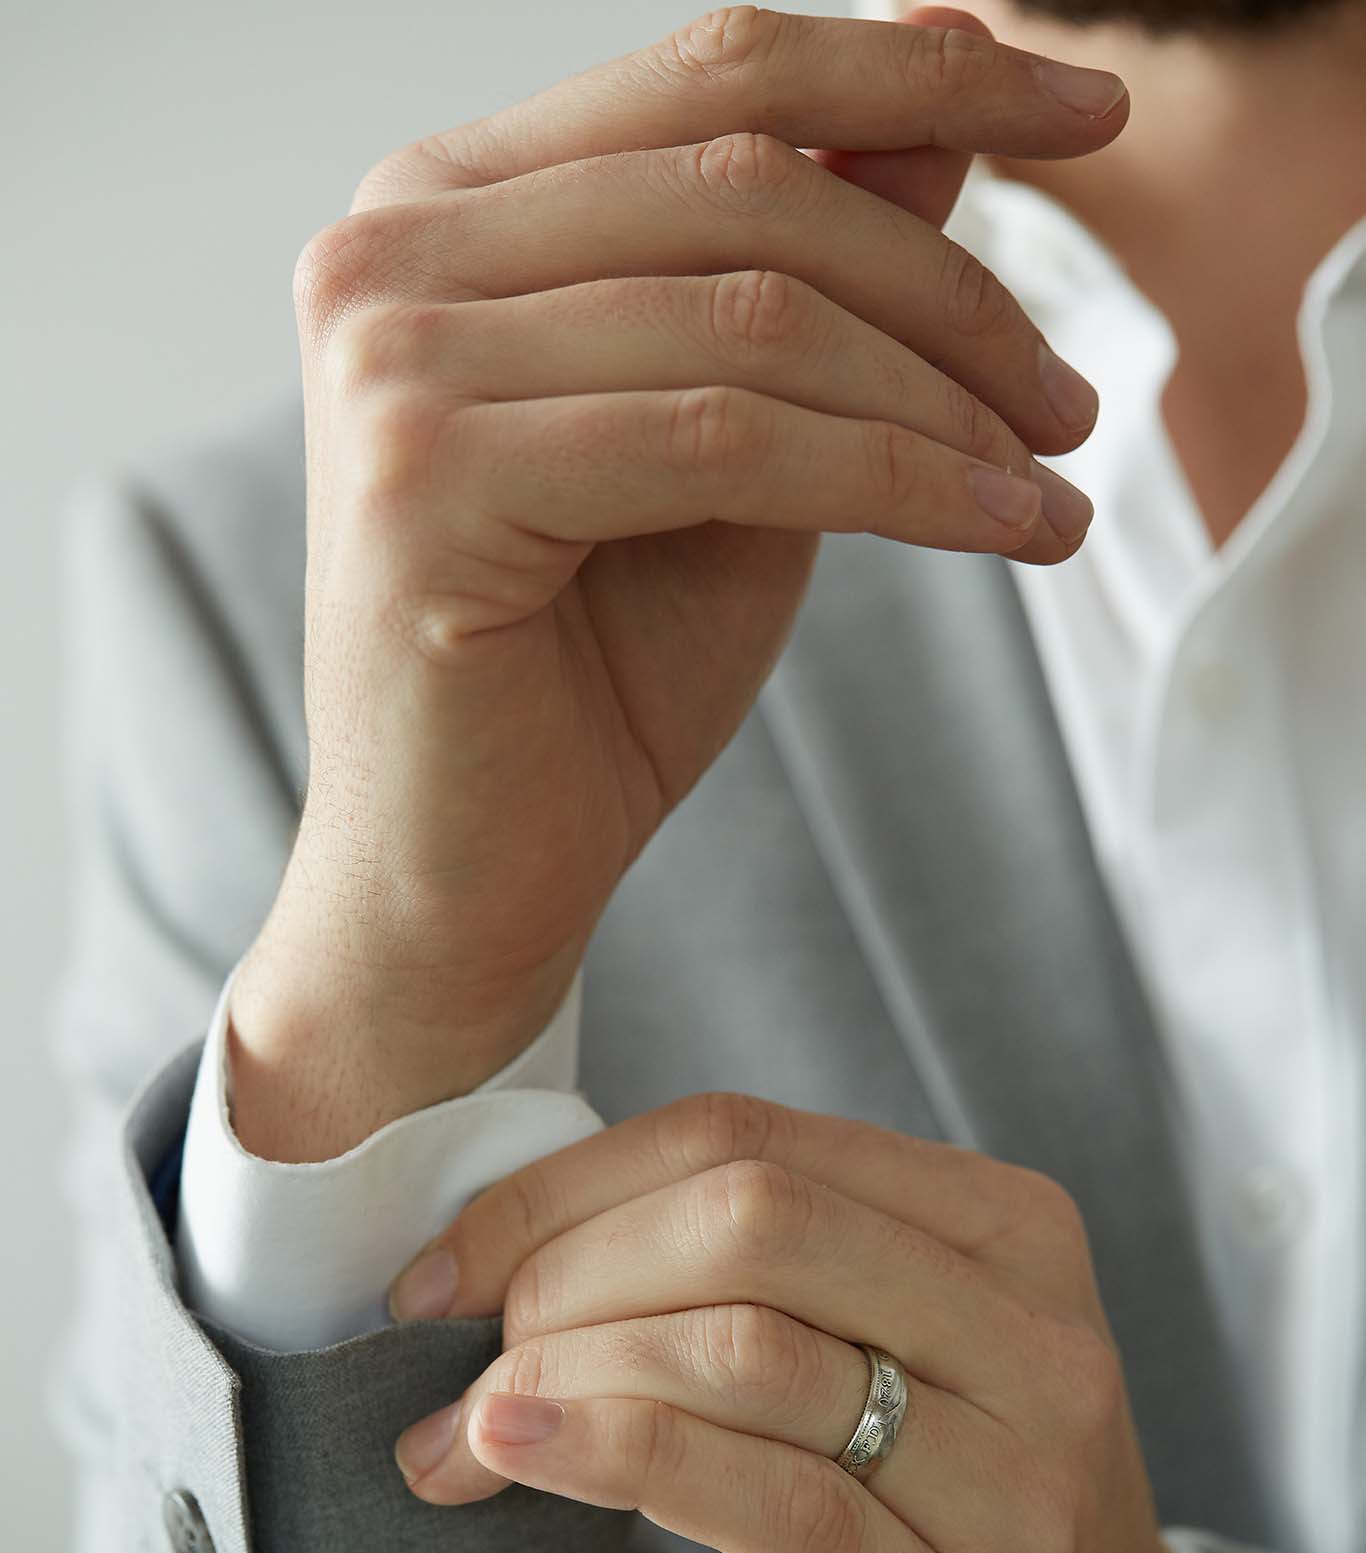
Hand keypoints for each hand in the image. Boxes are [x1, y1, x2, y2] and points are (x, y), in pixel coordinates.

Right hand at [227, 6, 1124, 1156]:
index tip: (1090, 109)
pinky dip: (900, 478)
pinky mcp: (426, 478)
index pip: (714, 72)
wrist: (470, 879)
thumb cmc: (594, 675)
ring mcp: (391, 357)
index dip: (919, 69)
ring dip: (945, 401)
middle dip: (958, 289)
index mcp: (448, 206)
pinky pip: (728, 440)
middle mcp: (392, 250)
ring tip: (1049, 480)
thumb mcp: (739, 440)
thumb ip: (811, 269)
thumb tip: (942, 99)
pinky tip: (1004, 527)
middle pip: (750, 181)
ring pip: (756, 316)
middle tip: (1072, 402)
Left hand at [389, 1091, 1184, 1552]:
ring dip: (560, 1374)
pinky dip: (615, 1457)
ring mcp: (1015, 1478)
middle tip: (459, 1353)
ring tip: (458, 1432)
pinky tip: (510, 1456)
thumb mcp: (891, 1355)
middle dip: (561, 1273)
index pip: (747, 1138)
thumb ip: (756, 1277)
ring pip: (745, 1351)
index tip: (448, 1264)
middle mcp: (1031, 1332)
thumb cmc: (947, 1517)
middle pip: (746, 1222)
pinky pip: (767, 1501)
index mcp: (1005, 1228)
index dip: (567, 1186)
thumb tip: (506, 1249)